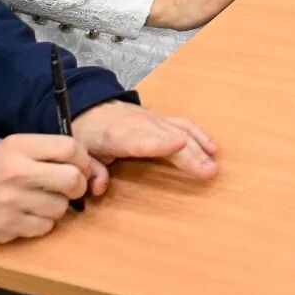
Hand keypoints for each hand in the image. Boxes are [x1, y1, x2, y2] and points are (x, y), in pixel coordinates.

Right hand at [0, 133, 96, 247]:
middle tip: (69, 190)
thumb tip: (80, 162)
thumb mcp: (4, 153)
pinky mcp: (9, 226)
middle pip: (72, 178)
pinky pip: (45, 227)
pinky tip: (25, 217)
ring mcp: (12, 200)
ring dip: (56, 208)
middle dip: (78, 187)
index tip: (79, 168)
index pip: (70, 147)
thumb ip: (39, 153)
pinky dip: (41, 225)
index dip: (82, 160)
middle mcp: (17, 171)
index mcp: (17, 146)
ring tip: (38, 204)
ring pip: (61, 207)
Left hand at [68, 98, 219, 193]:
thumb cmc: (86, 133)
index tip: (180, 146)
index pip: (141, 141)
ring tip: (213, 165)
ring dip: (198, 148)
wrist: (89, 106)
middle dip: (190, 153)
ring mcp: (154, 119)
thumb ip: (92, 171)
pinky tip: (212, 148)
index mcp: (117, 134)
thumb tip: (100, 188)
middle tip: (208, 171)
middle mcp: (141, 124)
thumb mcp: (81, 153)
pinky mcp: (161, 118)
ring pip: (180, 131)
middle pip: (169, 138)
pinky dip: (199, 135)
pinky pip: (184, 124)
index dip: (161, 144)